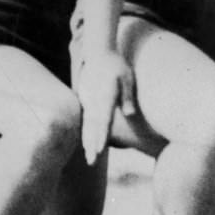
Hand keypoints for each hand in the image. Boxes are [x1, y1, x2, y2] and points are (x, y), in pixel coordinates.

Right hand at [76, 50, 135, 165]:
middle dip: (92, 145)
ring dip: (88, 141)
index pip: (103, 120)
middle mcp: (93, 101)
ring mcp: (86, 101)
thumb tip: (130, 113)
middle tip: (92, 161)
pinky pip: (85, 119)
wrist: (97, 53)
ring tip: (89, 157)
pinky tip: (86, 143)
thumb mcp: (127, 78)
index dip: (101, 135)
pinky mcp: (84, 100)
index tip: (100, 150)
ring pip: (87, 124)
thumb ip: (127, 97)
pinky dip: (85, 132)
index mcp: (105, 96)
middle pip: (92, 127)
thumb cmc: (116, 66)